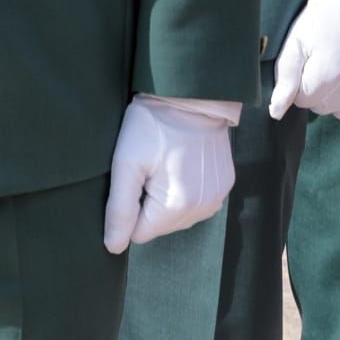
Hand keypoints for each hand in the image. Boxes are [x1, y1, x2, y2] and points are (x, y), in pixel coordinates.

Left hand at [103, 94, 236, 253]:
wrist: (193, 92)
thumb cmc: (154, 124)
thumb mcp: (127, 161)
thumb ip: (119, 209)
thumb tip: (114, 247)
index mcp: (176, 208)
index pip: (139, 233)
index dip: (131, 206)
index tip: (136, 176)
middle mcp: (202, 210)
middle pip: (160, 225)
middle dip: (149, 201)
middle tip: (149, 165)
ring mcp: (216, 198)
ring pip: (177, 215)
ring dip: (168, 195)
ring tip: (166, 160)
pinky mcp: (225, 184)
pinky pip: (196, 201)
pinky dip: (186, 187)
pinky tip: (183, 160)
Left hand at [269, 0, 339, 121]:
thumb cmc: (330, 12)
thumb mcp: (299, 38)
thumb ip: (285, 78)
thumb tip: (275, 112)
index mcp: (326, 77)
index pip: (303, 100)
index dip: (302, 80)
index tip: (309, 59)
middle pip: (325, 107)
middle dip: (320, 88)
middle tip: (325, 58)